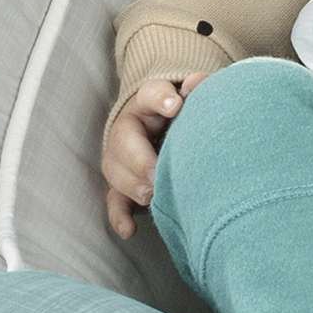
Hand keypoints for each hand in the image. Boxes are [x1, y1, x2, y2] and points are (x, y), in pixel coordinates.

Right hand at [102, 77, 188, 237]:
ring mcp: (121, 157)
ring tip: (151, 194)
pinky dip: (120, 216)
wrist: (165, 125)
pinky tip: (130, 230)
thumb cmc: (184, 113)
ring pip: (114, 170)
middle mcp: (129, 128)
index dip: (160, 98)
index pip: (150, 93)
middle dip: (139, 157)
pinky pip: (115, 200)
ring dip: (131, 184)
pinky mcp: (122, 183)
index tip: (175, 106)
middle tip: (156, 172)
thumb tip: (198, 82)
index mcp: (149, 102)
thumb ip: (198, 90)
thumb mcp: (192, 97)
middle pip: (124, 139)